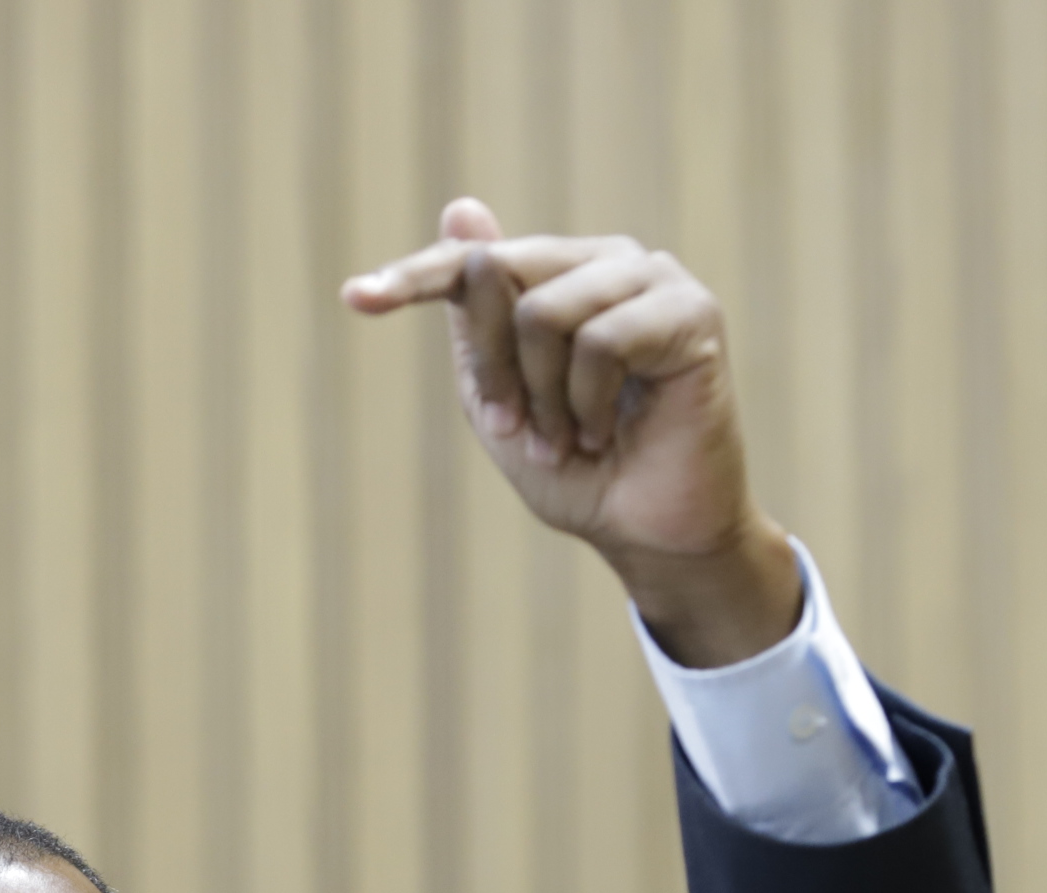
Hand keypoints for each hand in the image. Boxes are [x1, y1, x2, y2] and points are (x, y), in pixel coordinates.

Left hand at [345, 198, 801, 666]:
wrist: (647, 534)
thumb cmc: (577, 469)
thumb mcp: (500, 397)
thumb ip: (476, 318)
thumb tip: (461, 204)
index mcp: (561, 274)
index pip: (473, 260)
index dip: (413, 277)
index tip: (354, 298)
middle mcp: (607, 260)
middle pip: (498, 274)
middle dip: (492, 366)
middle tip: (516, 429)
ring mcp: (654, 278)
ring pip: (544, 311)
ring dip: (543, 396)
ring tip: (570, 438)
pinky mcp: (692, 310)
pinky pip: (601, 340)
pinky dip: (587, 403)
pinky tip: (605, 433)